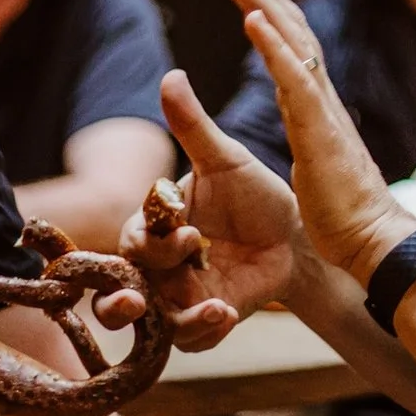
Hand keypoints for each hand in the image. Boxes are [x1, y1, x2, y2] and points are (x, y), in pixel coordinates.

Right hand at [98, 70, 298, 350]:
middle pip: (119, 294)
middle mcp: (159, 268)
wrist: (297, 232)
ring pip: (156, 323)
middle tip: (135, 302)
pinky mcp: (207, 320)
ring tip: (213, 308)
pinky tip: (227, 315)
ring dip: (179, 318)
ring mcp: (180, 298)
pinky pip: (192, 339)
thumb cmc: (254, 193)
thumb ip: (192, 126)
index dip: (150, 242)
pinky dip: (205, 331)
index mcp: (156, 227)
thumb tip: (172, 75)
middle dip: (119, 303)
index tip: (186, 233)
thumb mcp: (225, 160)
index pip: (134, 240)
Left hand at [216, 0, 415, 285]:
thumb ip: (311, 133)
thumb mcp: (317, 162)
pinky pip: (294, 77)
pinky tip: (252, 18)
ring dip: (259, 0)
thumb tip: (307, 123)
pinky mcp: (320, 130)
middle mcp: (322, 96)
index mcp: (318, 103)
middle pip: (292, 26)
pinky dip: (273, 44)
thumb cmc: (344, 215)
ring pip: (292, 39)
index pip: (293, 41)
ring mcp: (323, 109)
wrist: (373, 242)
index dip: (268, 7)